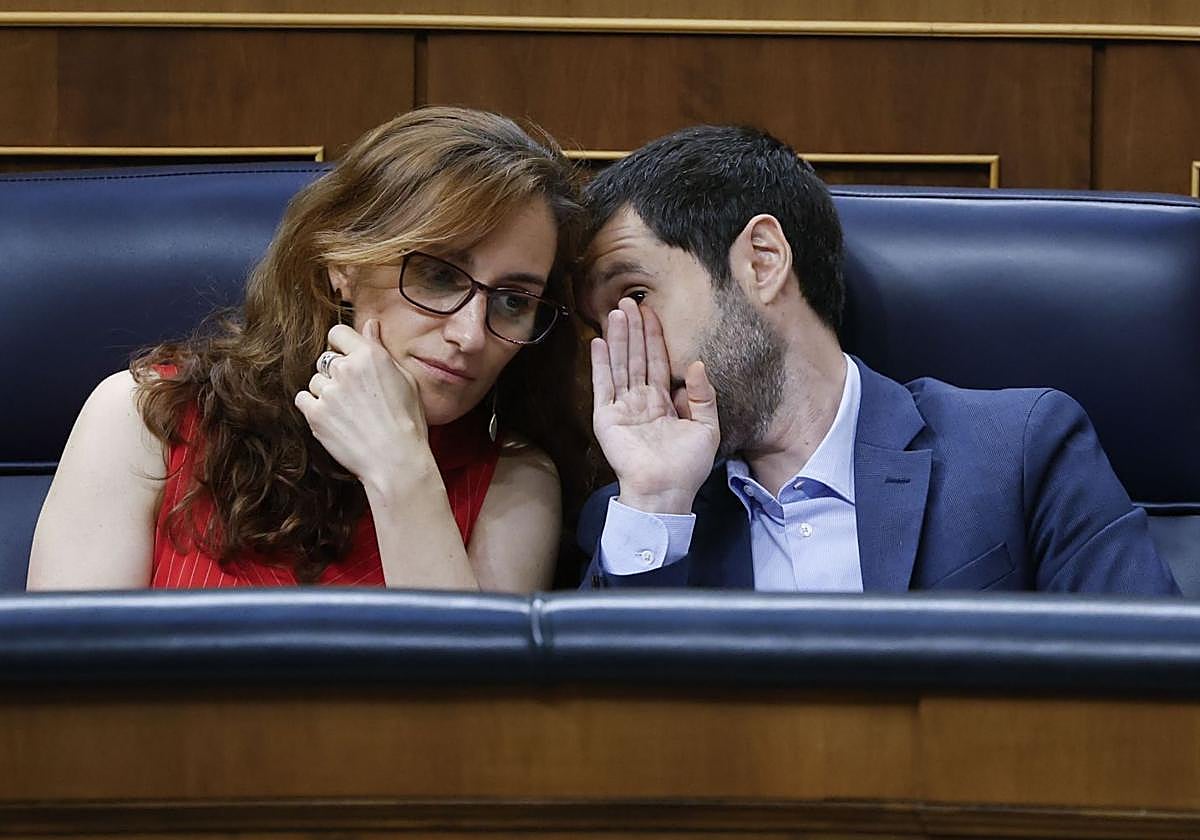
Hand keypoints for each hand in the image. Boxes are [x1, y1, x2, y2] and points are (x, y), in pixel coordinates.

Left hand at [294, 319, 433, 491]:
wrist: (396, 460)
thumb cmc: (408, 422)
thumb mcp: (405, 379)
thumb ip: (381, 349)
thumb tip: (369, 325)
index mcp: (369, 356)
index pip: (337, 333)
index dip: (341, 346)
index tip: (347, 359)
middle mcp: (346, 369)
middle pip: (325, 359)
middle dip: (335, 373)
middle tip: (353, 395)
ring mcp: (328, 392)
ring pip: (315, 381)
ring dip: (325, 392)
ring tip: (346, 412)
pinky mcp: (315, 414)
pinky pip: (303, 399)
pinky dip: (313, 408)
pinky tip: (333, 419)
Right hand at [591, 297, 719, 513]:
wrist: (666, 491)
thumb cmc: (688, 466)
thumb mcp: (706, 428)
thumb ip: (703, 396)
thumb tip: (697, 364)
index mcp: (663, 402)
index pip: (658, 362)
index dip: (655, 337)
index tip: (651, 312)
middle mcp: (641, 401)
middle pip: (637, 357)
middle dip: (634, 329)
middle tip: (630, 301)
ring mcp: (622, 408)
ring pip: (620, 365)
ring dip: (618, 339)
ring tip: (616, 312)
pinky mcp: (607, 417)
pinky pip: (603, 385)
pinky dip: (601, 364)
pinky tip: (600, 342)